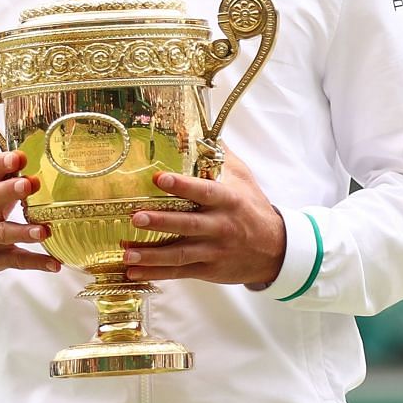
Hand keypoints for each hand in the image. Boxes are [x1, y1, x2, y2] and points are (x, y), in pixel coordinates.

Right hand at [0, 150, 62, 289]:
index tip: (18, 157)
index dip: (1, 164)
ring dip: (24, 232)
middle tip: (30, 184)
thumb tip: (27, 156)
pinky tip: (54, 263)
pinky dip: (36, 262)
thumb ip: (1, 175)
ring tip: (43, 230)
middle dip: (11, 190)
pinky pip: (16, 260)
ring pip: (4, 233)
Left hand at [123, 147, 286, 286]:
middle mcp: (221, 226)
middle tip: (135, 217)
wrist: (275, 250)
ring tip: (127, 253)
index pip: (204, 191)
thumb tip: (200, 128)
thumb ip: (221, 157)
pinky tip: (134, 271)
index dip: (182, 185)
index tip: (159, 179)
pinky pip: (179, 271)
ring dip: (152, 254)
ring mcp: (214, 250)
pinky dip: (156, 273)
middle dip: (161, 222)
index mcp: (229, 200)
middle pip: (188, 224)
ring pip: (180, 253)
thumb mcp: (244, 179)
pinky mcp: (208, 269)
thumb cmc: (253, 209)